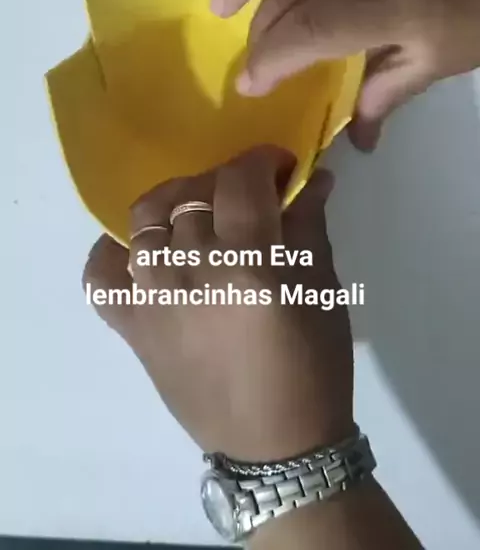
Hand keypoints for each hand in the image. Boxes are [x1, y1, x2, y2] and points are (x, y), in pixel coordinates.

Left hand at [83, 146, 353, 460]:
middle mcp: (191, 272)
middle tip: (247, 198)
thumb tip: (313, 177)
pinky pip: (102, 274)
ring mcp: (152, 298)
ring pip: (146, 220)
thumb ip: (308, 226)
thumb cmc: (312, 367)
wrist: (275, 445)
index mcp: (248, 263)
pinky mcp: (130, 326)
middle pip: (193, 193)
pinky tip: (143, 253)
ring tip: (197, 219)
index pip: (240, 179)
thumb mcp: (322, 291)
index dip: (261, 161)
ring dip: (175, 206)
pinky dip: (116, 254)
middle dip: (225, 182)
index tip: (279, 168)